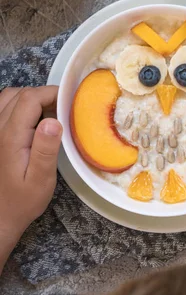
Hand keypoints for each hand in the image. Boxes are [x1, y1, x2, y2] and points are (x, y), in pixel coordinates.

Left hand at [0, 86, 61, 248]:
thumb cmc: (22, 201)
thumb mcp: (41, 180)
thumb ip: (46, 149)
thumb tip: (54, 120)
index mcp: (9, 137)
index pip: (29, 99)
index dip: (50, 93)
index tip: (70, 100)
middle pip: (18, 94)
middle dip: (42, 94)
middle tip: (63, 108)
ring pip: (6, 98)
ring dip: (28, 98)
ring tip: (48, 112)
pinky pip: (1, 108)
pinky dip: (17, 105)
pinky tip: (31, 120)